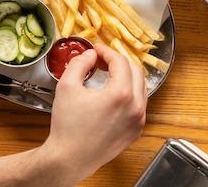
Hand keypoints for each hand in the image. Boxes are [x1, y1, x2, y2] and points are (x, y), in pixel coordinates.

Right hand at [42, 43, 146, 183]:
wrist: (70, 158)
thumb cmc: (67, 127)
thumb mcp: (67, 87)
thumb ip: (80, 63)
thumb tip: (91, 55)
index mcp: (121, 94)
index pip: (120, 61)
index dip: (107, 51)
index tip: (97, 49)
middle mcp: (136, 107)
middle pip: (135, 71)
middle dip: (118, 61)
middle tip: (101, 60)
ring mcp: (138, 120)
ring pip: (140, 87)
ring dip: (126, 76)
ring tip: (107, 75)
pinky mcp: (136, 130)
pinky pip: (139, 104)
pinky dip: (129, 93)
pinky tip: (112, 94)